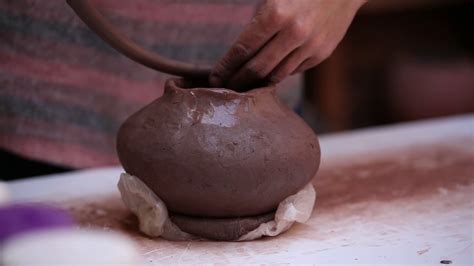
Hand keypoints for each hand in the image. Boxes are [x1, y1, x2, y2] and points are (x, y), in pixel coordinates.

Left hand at [210, 0, 366, 89]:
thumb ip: (256, 21)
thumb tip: (238, 53)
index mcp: (276, 12)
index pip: (243, 49)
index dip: (226, 67)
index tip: (215, 78)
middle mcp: (294, 32)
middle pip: (257, 68)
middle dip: (238, 80)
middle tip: (226, 88)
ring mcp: (310, 45)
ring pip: (276, 75)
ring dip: (257, 82)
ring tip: (244, 85)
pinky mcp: (322, 54)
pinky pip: (293, 71)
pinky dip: (279, 73)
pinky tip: (268, 74)